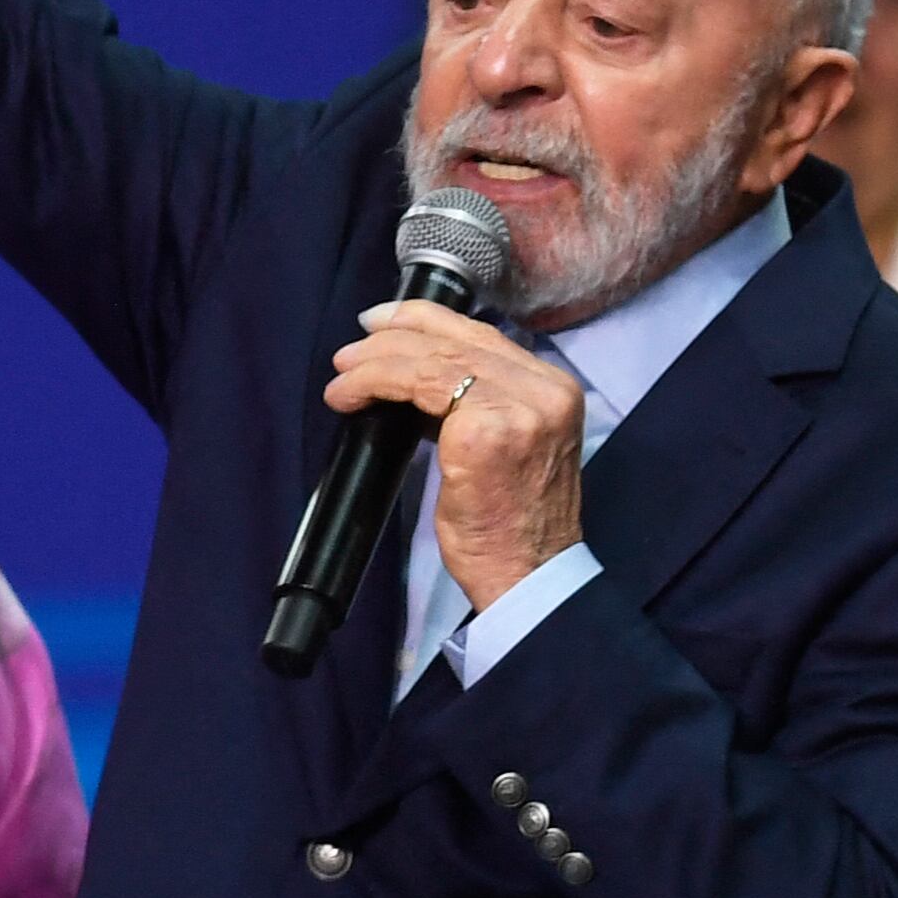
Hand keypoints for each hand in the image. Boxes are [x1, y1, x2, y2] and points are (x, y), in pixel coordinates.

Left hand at [326, 301, 584, 611]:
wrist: (527, 576)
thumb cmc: (510, 524)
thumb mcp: (505, 446)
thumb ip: (478, 403)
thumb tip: (415, 374)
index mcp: (555, 389)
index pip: (482, 336)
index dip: (427, 321)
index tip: (383, 324)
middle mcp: (545, 389)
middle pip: (456, 340)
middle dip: (393, 336)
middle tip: (350, 350)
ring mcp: (518, 407)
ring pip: (431, 359)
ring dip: (374, 362)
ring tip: (341, 376)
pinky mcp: (484, 430)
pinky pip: (418, 385)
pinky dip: (375, 383)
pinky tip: (350, 396)